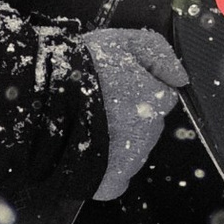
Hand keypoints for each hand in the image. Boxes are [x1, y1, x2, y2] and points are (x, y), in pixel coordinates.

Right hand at [80, 29, 189, 201]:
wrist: (43, 102)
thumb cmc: (80, 69)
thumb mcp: (121, 41)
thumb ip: (157, 53)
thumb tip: (179, 76)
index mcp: (155, 99)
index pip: (160, 97)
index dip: (136, 89)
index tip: (116, 86)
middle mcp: (149, 132)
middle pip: (146, 126)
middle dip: (127, 117)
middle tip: (97, 105)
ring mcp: (131, 160)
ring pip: (131, 152)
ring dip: (114, 142)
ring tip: (84, 126)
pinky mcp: (111, 182)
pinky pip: (114, 179)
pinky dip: (104, 170)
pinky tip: (87, 153)